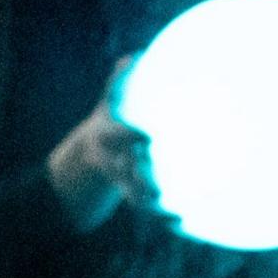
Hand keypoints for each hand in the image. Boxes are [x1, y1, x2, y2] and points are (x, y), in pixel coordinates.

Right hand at [46, 55, 165, 232]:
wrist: (94, 151)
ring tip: (173, 209)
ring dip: (152, 199)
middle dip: (140, 173)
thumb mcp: (110, 98)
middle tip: (163, 177)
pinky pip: (148, 205)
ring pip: (135, 191)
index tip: (147, 137)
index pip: (117, 135)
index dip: (129, 137)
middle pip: (126, 169)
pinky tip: (183, 222)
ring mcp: (123, 177)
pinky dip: (163, 214)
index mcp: (108, 134)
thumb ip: (119, 79)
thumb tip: (133, 56)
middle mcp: (113, 159)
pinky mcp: (134, 191)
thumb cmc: (112, 115)